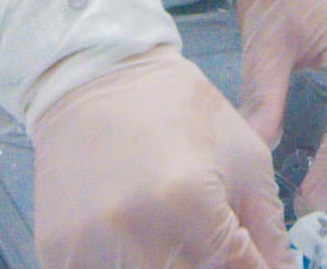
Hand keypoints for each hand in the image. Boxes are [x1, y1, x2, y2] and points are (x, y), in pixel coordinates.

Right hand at [31, 47, 290, 268]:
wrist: (98, 76)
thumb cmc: (178, 110)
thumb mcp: (245, 157)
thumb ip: (269, 231)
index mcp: (189, 204)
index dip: (255, 268)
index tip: (252, 258)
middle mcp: (135, 233)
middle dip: (209, 264)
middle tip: (208, 236)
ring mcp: (89, 248)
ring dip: (170, 265)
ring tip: (171, 228)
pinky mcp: (58, 252)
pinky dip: (126, 264)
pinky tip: (135, 238)